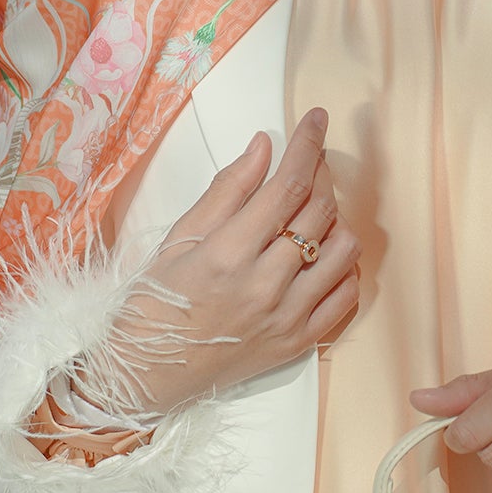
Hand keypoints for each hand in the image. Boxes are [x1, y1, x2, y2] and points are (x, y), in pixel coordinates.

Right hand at [94, 106, 359, 416]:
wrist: (145, 373)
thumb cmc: (155, 300)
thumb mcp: (179, 236)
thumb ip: (227, 189)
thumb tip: (265, 145)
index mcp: (228, 254)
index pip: (288, 185)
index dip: (308, 144)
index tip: (317, 119)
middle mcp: (264, 286)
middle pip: (319, 211)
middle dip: (320, 173)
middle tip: (308, 161)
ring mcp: (287, 318)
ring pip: (343, 249)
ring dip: (335, 219)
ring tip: (309, 212)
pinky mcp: (299, 343)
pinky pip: (346, 294)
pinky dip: (342, 264)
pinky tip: (320, 252)